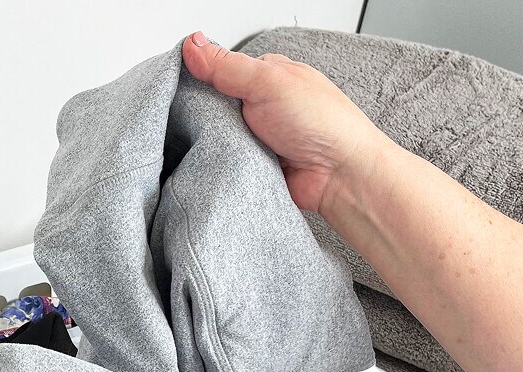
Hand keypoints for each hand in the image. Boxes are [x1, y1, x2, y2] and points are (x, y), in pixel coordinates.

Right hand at [181, 31, 394, 213]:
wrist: (341, 177)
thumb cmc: (323, 124)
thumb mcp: (269, 81)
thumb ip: (227, 65)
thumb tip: (194, 44)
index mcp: (267, 76)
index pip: (218, 70)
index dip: (198, 76)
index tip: (181, 86)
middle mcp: (262, 105)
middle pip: (213, 106)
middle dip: (206, 115)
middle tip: (208, 120)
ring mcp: (257, 136)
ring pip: (216, 137)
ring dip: (216, 143)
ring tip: (223, 145)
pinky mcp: (254, 165)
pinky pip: (226, 163)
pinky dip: (224, 165)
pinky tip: (225, 165)